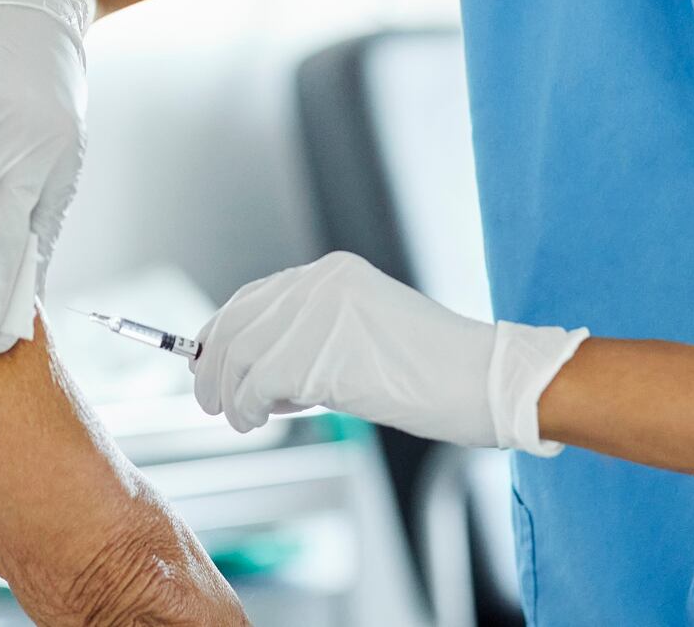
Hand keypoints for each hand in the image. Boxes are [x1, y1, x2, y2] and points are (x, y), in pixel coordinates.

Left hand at [191, 250, 587, 453]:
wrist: (483, 380)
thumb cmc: (436, 371)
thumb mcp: (366, 335)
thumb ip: (315, 339)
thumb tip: (259, 369)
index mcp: (334, 272)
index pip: (256, 296)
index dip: (225, 333)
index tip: (211, 364)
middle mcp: (321, 282)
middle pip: (238, 320)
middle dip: (215, 364)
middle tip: (210, 400)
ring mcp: (319, 315)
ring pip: (242, 353)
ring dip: (231, 392)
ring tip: (241, 419)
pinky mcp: (320, 354)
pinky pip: (259, 383)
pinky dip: (248, 407)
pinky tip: (258, 421)